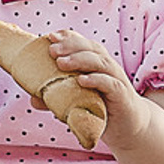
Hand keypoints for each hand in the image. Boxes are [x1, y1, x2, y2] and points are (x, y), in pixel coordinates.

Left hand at [39, 29, 147, 146]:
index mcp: (96, 63)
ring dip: (80, 59)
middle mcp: (107, 67)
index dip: (67, 37)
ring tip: (61, 62)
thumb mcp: (77, 102)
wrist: (129, 128)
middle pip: (90, 48)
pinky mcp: (122, 95)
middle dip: (70, 46)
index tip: (49, 36)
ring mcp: (116, 79)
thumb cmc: (102, 109)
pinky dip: (96, 80)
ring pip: (100, 62)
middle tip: (51, 49)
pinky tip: (82, 80)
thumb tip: (33, 99)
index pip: (82, 43)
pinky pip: (110, 83)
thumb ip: (58, 99)